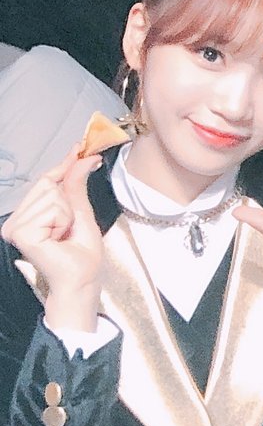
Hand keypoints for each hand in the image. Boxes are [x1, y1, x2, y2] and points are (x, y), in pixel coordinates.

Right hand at [2, 154, 106, 329]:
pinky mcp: (22, 233)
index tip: (79, 147)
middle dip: (67, 202)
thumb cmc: (81, 252)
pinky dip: (63, 221)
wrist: (83, 278)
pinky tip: (57, 238)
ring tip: (63, 235)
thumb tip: (84, 157)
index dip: (63, 164)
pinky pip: (52, 209)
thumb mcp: (80, 211)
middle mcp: (16, 220)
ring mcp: (15, 227)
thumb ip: (76, 184)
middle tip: (68, 226)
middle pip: (47, 184)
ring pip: (51, 195)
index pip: (44, 181)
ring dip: (67, 214)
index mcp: (27, 215)